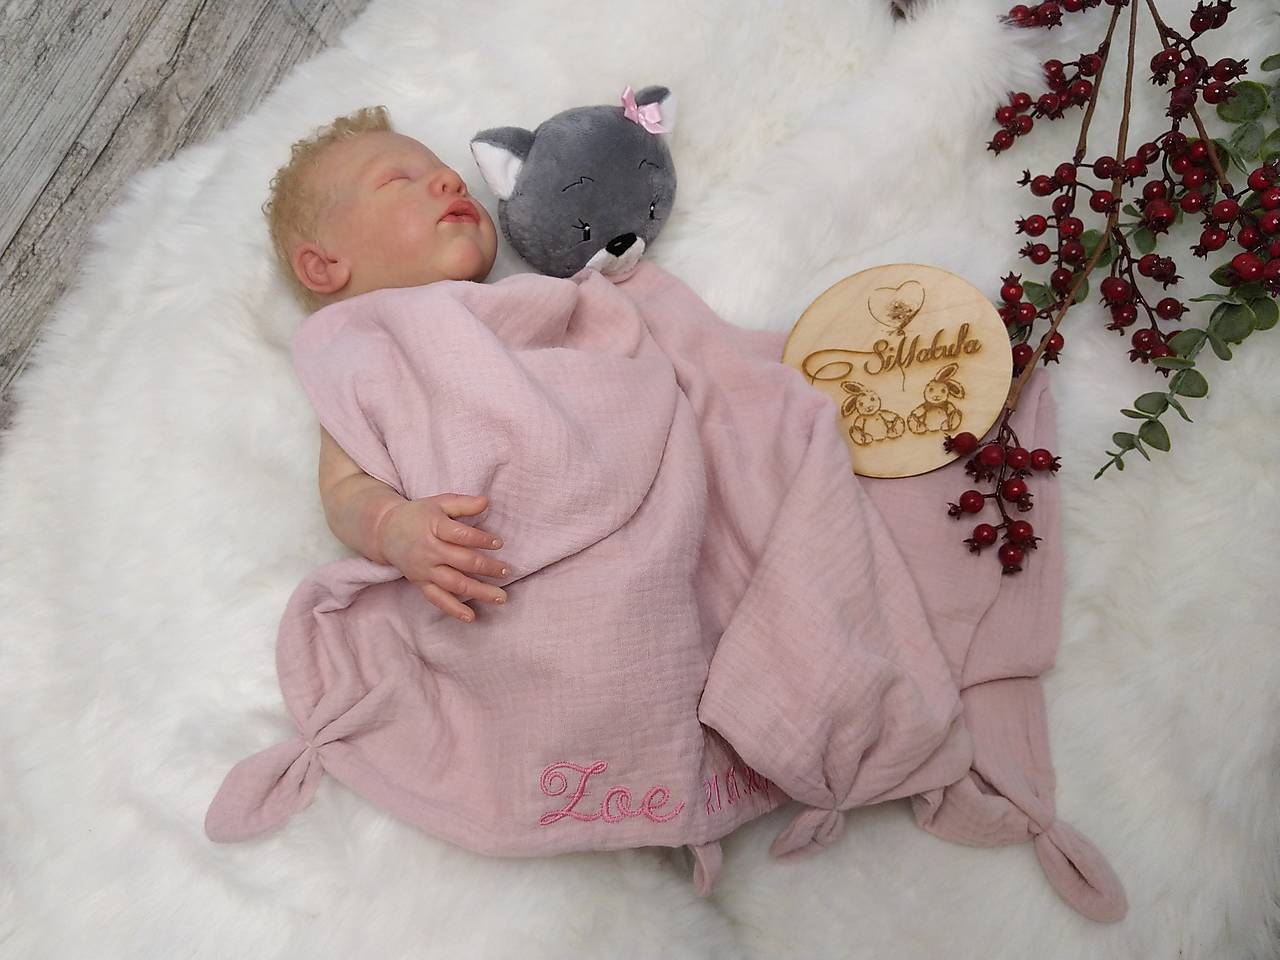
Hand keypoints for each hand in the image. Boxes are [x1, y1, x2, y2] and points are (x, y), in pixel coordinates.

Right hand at [375, 493, 508, 622]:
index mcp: (434, 527)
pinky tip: (471, 617)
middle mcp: (429, 551)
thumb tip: (486, 502)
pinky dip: (454, 610)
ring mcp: (425, 570)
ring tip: (501, 597)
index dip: (480, 540)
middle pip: (461, 562)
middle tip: (507, 571)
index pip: (460, 535)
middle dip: (486, 568)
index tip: (499, 543)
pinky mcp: (421, 583)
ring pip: (454, 584)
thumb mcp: (439, 503)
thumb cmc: (419, 515)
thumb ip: (462, 504)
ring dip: (479, 592)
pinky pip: (437, 599)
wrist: (386, 532)